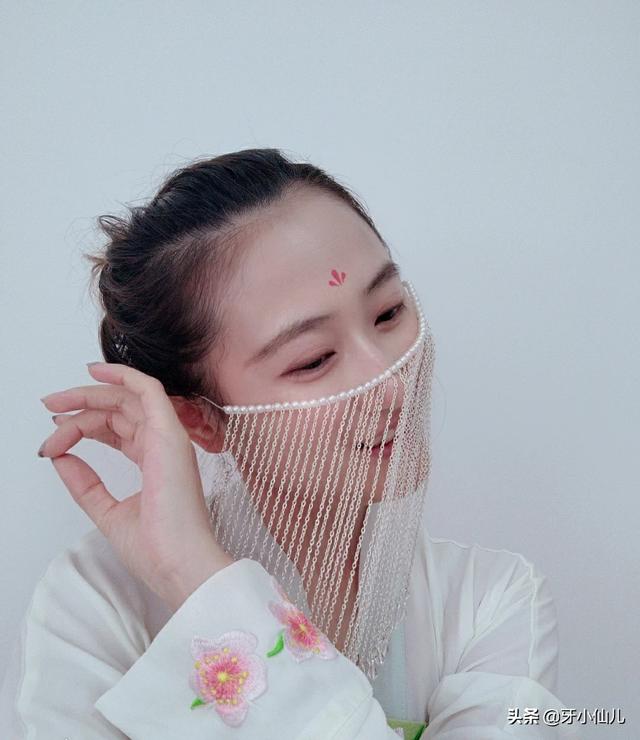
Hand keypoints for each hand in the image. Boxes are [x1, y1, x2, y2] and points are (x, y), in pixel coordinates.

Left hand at [38, 361, 233, 611]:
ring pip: (127, 399)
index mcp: (154, 461)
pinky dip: (123, 377)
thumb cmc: (157, 548)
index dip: (83, 427)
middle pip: (118, 410)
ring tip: (58, 400)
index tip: (53, 440)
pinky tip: (96, 373)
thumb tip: (62, 459)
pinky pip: (149, 391)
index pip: (117, 430)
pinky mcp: (169, 434)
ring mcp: (168, 437)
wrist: (179, 564)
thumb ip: (85, 484)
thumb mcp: (107, 512)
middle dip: (81, 405)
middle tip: (50, 406)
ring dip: (90, 395)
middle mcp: (163, 445)